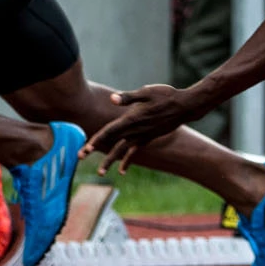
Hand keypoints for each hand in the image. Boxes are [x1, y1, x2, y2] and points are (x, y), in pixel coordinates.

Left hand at [81, 83, 207, 171]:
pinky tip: (122, 170)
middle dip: (95, 149)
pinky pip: (135, 151)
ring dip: (110, 160)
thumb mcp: (147, 92)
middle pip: (111, 141)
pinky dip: (127, 160)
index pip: (110, 131)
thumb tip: (113, 98)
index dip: (96, 139)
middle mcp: (135, 130)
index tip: (85, 148)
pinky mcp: (148, 138)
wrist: (185, 107)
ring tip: (100, 172)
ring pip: (122, 150)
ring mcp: (142, 136)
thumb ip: (128, 97)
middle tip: (79, 156)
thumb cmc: (166, 96)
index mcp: (132, 119)